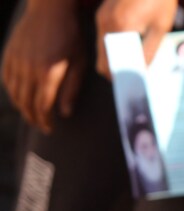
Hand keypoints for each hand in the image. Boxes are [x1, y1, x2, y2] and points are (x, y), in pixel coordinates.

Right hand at [1, 4, 85, 132]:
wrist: (50, 9)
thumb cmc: (71, 36)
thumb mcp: (79, 63)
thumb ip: (71, 89)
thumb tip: (64, 113)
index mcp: (48, 73)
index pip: (42, 106)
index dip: (45, 121)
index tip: (50, 129)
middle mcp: (28, 69)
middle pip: (26, 102)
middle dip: (33, 118)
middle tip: (41, 126)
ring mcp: (16, 60)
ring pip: (14, 92)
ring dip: (21, 107)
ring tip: (31, 115)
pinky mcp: (10, 53)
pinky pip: (7, 78)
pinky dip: (12, 91)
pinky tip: (19, 97)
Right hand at [95, 0, 177, 77]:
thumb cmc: (160, 0)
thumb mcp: (160, 28)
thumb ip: (149, 51)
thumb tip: (141, 71)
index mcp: (120, 27)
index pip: (109, 64)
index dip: (119, 78)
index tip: (130, 86)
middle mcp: (105, 22)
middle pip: (102, 59)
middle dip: (117, 70)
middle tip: (134, 78)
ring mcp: (102, 16)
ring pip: (102, 48)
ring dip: (116, 58)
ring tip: (134, 63)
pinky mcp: (103, 12)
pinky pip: (105, 36)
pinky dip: (115, 45)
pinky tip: (131, 46)